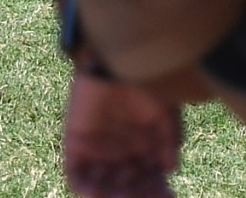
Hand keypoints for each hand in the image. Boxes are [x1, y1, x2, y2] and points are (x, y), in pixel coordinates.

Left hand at [62, 70, 179, 197]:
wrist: (115, 61)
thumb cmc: (146, 82)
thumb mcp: (166, 112)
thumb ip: (170, 140)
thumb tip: (171, 169)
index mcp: (144, 148)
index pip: (150, 179)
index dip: (157, 191)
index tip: (167, 196)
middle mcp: (121, 154)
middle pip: (127, 186)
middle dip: (136, 196)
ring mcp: (97, 152)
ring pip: (103, 185)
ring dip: (112, 195)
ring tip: (123, 197)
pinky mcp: (74, 147)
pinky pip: (77, 176)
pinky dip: (86, 188)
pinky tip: (99, 193)